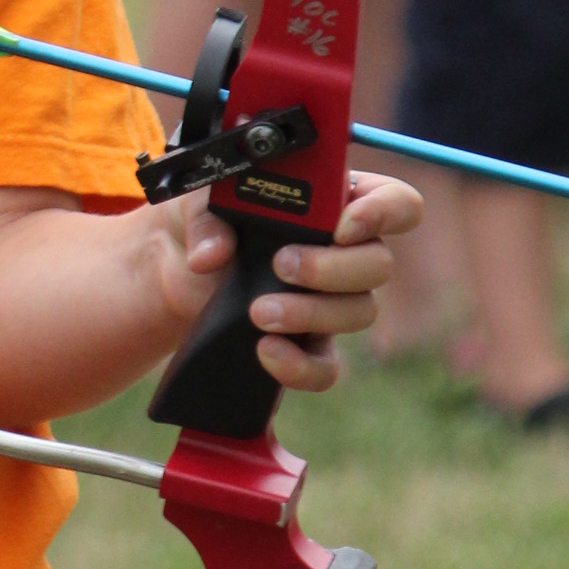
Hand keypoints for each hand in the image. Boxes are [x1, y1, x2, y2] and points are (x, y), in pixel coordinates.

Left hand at [150, 169, 422, 392]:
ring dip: (311, 312)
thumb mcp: (195, 201)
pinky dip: (299, 366)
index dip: (383, 212)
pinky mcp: (307, 345)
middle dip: (333, 268)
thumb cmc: (201, 221)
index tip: (341, 226)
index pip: (396, 203)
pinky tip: (265, 351)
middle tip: (281, 265)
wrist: (172, 272)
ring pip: (360, 312)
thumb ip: (205, 215)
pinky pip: (325, 367)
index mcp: (334, 202)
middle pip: (380, 263)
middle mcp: (345, 252)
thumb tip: (211, 255)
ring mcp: (331, 301)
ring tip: (259, 311)